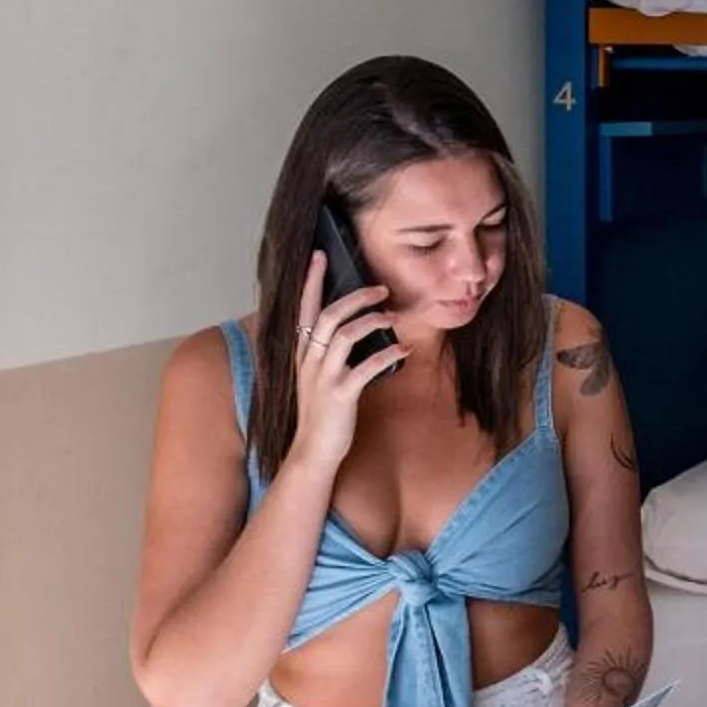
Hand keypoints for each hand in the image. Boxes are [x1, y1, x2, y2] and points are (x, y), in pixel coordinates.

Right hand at [288, 258, 405, 468]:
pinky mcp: (340, 394)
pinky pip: (365, 367)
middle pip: (329, 315)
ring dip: (371, 321)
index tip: (320, 255)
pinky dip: (386, 355)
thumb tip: (359, 328)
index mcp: (304, 352)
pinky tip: (402, 350)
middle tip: (380, 288)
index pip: (304, 308)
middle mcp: (309, 360)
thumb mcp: (320, 377)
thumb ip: (332, 352)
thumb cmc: (322, 412)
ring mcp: (323, 377)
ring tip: (391, 317)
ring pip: (344, 335)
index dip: (312, 280)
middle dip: (355, 297)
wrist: (313, 451)